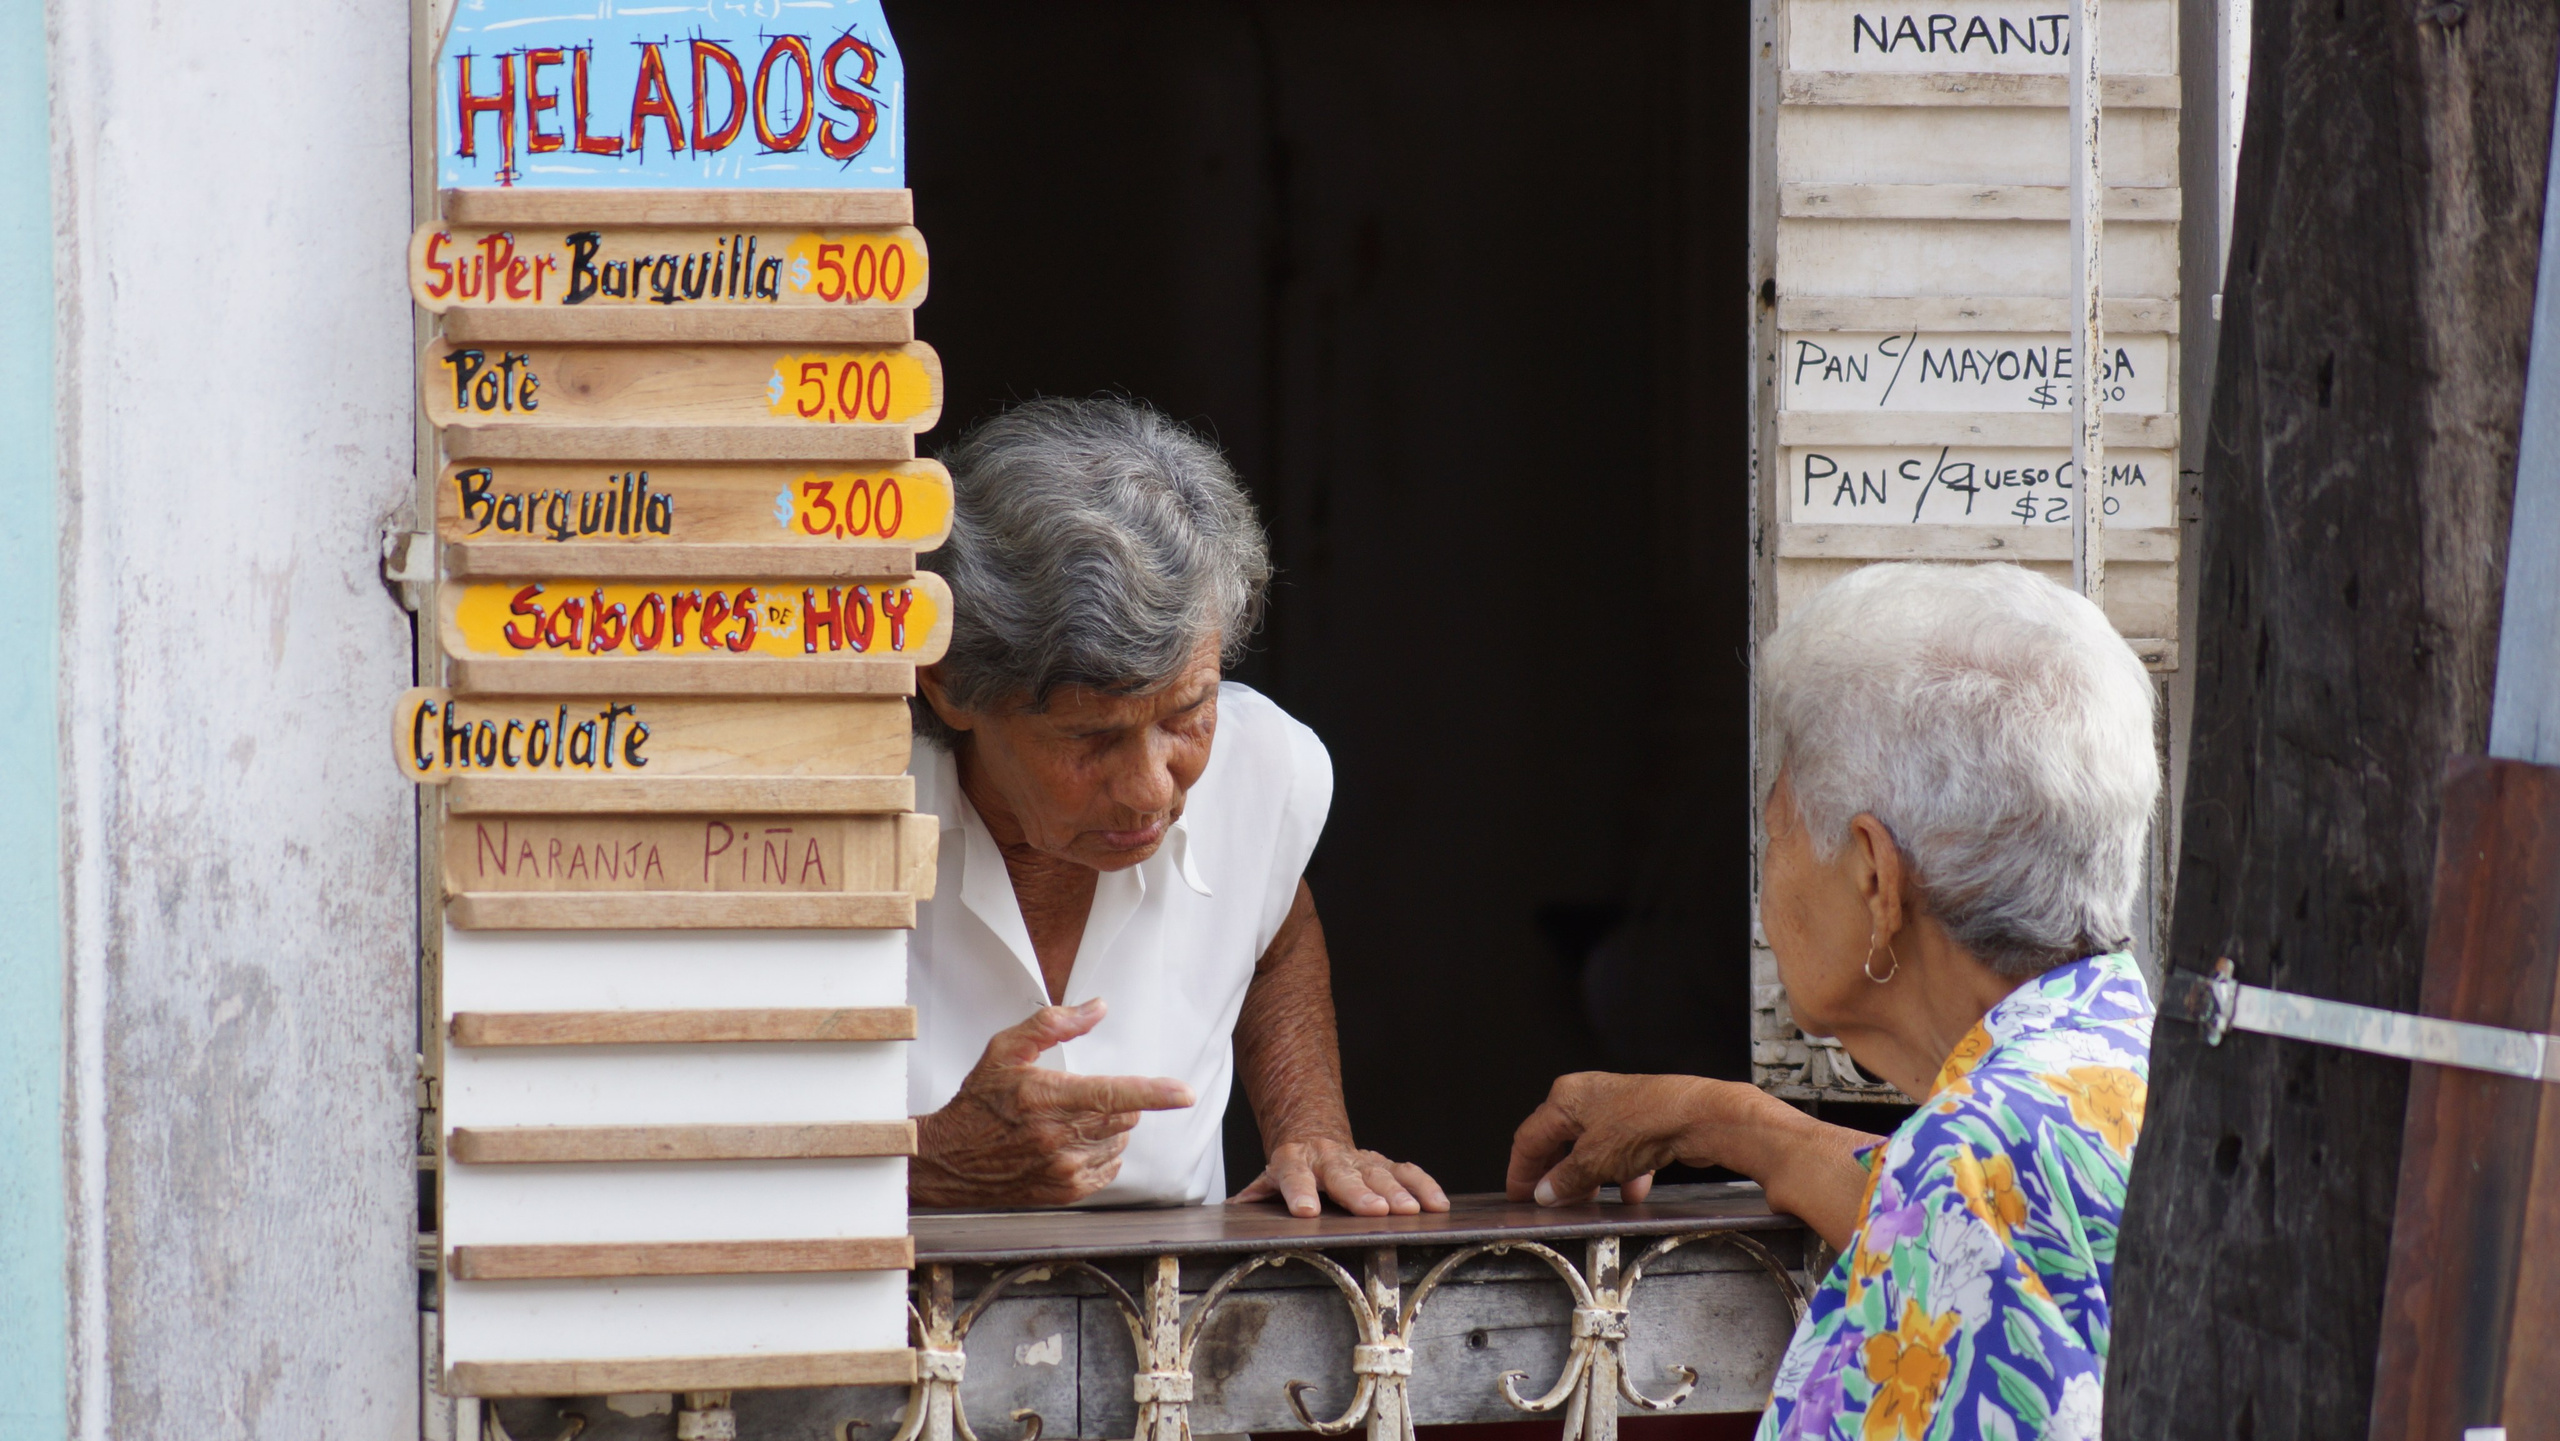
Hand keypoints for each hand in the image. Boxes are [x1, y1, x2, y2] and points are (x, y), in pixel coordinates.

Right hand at [912, 1000, 1195, 1206]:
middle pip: (1124, 1118)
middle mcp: (1058, 1137)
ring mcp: (1062, 1169)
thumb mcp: (1005, 1049)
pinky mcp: (1064, 1192)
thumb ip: (1053, 1024)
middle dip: (1117, 1103)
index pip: (1114, 1094)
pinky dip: (1101, 1154)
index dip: (1155, 1093)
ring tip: (1069, 1123)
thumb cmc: (978, 1101)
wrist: (948, 1159)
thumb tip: (1097, 1008)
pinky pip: (1107, 1170)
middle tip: (1082, 1098)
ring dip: (1109, 1130)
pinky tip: (1072, 1145)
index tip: (1185, 1094)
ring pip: (1118, 1143)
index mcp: (1048, 1097)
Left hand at [1232, 1137, 1450, 1217]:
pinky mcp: (1385, 1164)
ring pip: (1381, 1173)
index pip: (1294, 1177)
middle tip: (1375, 1210)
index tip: (1306, 1211)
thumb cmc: (1292, 1167)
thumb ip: (1254, 1196)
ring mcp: (1360, 1160)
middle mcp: (1330, 1160)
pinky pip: (1408, 1172)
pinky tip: (1438, 1204)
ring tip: (1410, 1210)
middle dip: (1360, 1193)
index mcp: (1295, 1163)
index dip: (1300, 1193)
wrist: (1314, 1134)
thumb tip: (1229, 1214)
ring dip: (1397, 1192)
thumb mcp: (1268, 1178)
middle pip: (1344, 1176)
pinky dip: (1424, 1186)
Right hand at [1506, 1072, 1738, 1205]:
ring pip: (1592, 1150)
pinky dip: (1621, 1174)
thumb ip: (1565, 1179)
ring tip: (1588, 1202)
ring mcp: (1617, 1109)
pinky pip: (1622, 1152)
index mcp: (1565, 1098)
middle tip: (1549, 1202)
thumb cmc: (1645, 1122)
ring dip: (1588, 1178)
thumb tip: (1546, 1191)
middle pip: (1560, 1142)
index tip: (1519, 1195)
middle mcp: (1588, 1097)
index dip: (1521, 1170)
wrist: (1699, 1117)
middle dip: (1556, 1176)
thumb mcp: (1593, 1161)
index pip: (1530, 1137)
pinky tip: (1630, 1193)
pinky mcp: (1642, 1122)